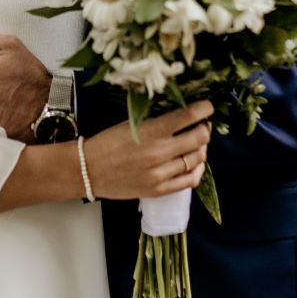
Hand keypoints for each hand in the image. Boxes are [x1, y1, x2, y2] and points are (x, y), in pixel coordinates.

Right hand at [84, 101, 212, 200]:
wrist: (89, 170)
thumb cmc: (108, 143)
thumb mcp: (132, 123)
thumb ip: (158, 120)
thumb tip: (183, 114)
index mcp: (150, 131)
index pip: (188, 116)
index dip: (204, 110)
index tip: (207, 107)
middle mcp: (158, 152)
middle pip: (199, 139)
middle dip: (205, 129)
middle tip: (202, 126)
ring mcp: (160, 174)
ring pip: (197, 159)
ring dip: (201, 149)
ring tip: (196, 144)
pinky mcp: (158, 190)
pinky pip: (189, 181)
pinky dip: (197, 170)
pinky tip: (195, 164)